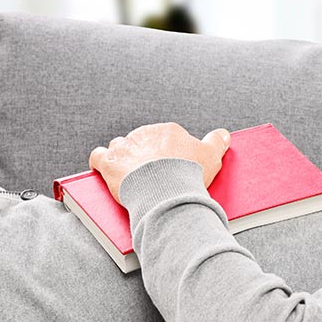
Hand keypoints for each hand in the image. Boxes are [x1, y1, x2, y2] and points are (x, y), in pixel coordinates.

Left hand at [89, 122, 230, 203]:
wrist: (166, 191)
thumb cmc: (189, 174)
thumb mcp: (212, 156)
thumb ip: (217, 142)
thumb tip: (223, 134)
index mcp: (168, 131)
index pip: (166, 138)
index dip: (168, 154)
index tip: (171, 168)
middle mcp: (145, 134)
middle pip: (143, 142)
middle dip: (146, 156)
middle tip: (154, 175)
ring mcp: (125, 147)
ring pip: (120, 147)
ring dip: (124, 158)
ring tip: (131, 174)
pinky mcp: (109, 162)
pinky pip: (98, 157)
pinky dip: (100, 162)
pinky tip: (105, 170)